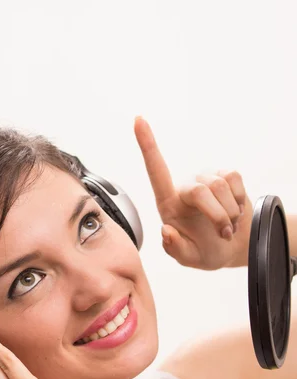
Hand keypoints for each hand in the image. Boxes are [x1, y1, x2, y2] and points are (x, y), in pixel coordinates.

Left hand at [134, 117, 252, 268]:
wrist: (234, 246)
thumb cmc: (206, 251)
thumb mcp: (189, 258)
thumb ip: (175, 248)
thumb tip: (166, 230)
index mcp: (168, 204)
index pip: (156, 172)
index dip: (147, 146)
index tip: (138, 120)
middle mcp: (185, 187)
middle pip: (200, 190)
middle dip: (217, 215)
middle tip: (224, 233)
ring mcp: (206, 179)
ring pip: (221, 186)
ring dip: (230, 213)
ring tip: (227, 225)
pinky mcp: (226, 175)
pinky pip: (235, 180)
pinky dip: (239, 201)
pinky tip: (236, 212)